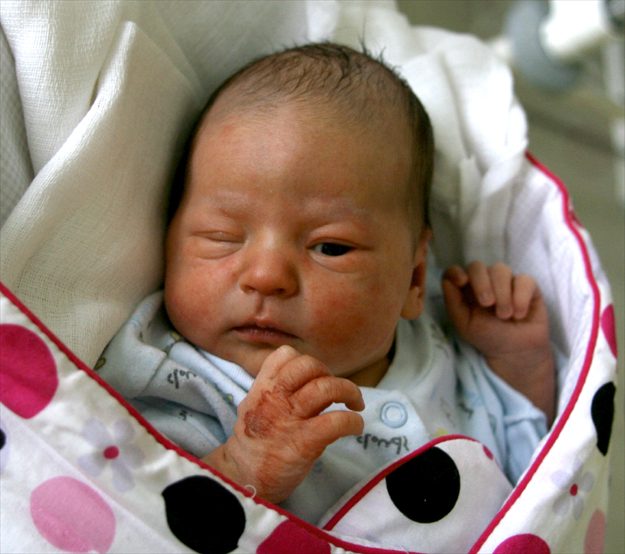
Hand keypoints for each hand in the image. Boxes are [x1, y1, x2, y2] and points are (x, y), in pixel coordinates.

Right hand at [202, 345, 364, 503]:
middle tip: (336, 389)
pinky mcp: (304, 442)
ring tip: (355, 403)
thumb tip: (307, 382)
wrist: (241, 480)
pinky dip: (353, 421)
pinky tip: (355, 426)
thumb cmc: (254, 444)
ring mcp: (289, 419)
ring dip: (349, 391)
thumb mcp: (254, 406)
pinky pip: (336, 421)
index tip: (314, 376)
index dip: (305, 360)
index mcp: (262, 388)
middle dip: (328, 372)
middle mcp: (275, 398)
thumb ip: (275, 390)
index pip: (284, 354)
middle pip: (308, 364)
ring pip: (326, 387)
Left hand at [442, 262, 554, 423]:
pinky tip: (519, 314)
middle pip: (477, 265)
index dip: (455, 271)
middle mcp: (484, 281)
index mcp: (465, 290)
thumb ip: (453, 303)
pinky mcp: (528, 286)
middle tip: (487, 304)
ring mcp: (506, 281)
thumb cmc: (488, 337)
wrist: (516, 352)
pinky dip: (521, 297)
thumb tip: (446, 281)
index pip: (455, 271)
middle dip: (481, 282)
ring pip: (501, 269)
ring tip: (504, 315)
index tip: (462, 282)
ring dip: (502, 293)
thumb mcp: (465, 325)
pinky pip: (525, 279)